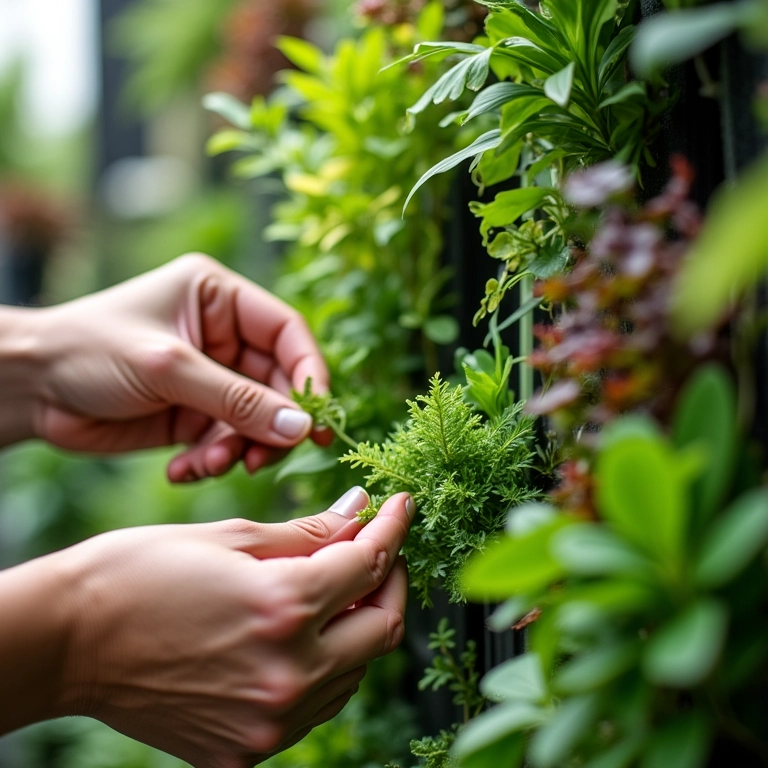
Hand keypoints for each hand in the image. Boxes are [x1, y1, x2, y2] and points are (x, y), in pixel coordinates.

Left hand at [28, 254, 330, 479]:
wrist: (29, 387)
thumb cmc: (89, 350)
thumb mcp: (167, 368)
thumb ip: (237, 399)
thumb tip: (302, 428)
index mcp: (220, 298)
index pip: (287, 334)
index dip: (308, 375)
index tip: (314, 420)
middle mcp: (222, 336)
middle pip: (277, 384)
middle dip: (271, 425)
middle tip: (261, 458)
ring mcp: (209, 377)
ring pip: (256, 420)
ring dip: (240, 448)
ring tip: (208, 465)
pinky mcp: (193, 413)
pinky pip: (226, 442)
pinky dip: (212, 461)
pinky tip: (182, 470)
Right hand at [47, 490, 412, 767]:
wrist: (69, 642)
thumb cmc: (141, 573)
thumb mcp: (232, 536)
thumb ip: (309, 534)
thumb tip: (359, 516)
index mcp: (283, 607)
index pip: (368, 563)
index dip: (392, 529)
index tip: (400, 508)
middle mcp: (287, 673)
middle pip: (381, 627)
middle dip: (389, 580)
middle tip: (377, 549)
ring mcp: (270, 722)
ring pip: (355, 671)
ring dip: (359, 625)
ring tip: (340, 589)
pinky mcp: (248, 751)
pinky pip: (316, 705)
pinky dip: (326, 666)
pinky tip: (308, 634)